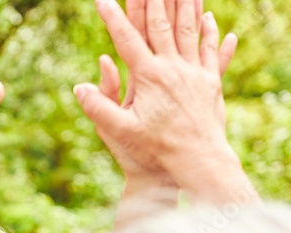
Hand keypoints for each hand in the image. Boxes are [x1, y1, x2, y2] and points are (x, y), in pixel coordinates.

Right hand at [74, 0, 242, 194]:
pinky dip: (211, 32)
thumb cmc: (156, 148)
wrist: (198, 159)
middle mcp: (173, 68)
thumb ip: (98, 107)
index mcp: (149, 77)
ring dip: (185, 5)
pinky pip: (211, 51)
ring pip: (189, 29)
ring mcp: (195, 72)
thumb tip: (79, 87)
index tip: (102, 0)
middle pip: (161, 24)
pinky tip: (211, 17)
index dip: (113, 17)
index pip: (127, 39)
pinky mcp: (211, 82)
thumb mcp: (119, 131)